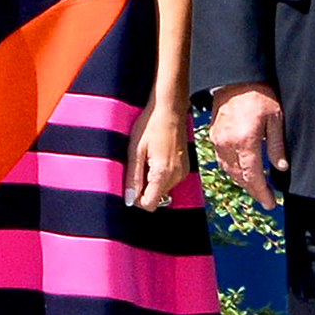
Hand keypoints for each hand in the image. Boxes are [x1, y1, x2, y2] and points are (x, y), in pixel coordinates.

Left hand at [125, 93, 189, 211]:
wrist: (170, 109)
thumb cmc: (150, 126)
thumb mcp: (135, 151)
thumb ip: (133, 178)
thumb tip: (129, 201)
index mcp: (162, 174)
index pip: (149, 204)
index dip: (136, 198)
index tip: (130, 182)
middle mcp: (176, 176)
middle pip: (156, 198)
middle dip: (144, 188)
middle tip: (138, 165)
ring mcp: (182, 172)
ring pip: (162, 190)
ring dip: (151, 181)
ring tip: (147, 159)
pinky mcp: (184, 168)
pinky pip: (169, 181)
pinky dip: (160, 175)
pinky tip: (156, 157)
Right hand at [210, 82, 287, 207]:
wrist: (236, 79)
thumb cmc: (259, 95)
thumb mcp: (276, 119)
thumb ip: (277, 146)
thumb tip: (280, 168)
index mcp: (245, 142)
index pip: (252, 176)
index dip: (261, 192)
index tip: (270, 203)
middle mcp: (228, 145)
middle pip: (239, 177)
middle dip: (253, 189)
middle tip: (266, 198)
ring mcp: (218, 141)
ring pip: (228, 170)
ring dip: (242, 181)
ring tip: (256, 186)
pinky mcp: (213, 136)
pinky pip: (222, 161)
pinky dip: (232, 170)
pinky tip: (242, 171)